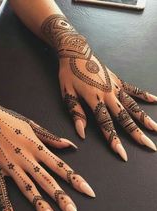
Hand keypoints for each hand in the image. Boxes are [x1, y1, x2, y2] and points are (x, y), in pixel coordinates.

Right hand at [0, 95, 95, 210]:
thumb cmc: (10, 118)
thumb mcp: (32, 124)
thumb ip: (51, 138)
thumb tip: (70, 145)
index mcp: (36, 146)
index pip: (60, 165)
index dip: (75, 179)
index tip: (88, 192)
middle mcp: (25, 158)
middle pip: (47, 181)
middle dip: (63, 199)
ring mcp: (10, 166)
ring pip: (28, 189)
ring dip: (41, 206)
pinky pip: (0, 190)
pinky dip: (5, 205)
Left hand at [41, 14, 156, 160]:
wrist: (75, 51)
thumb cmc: (69, 73)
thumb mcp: (67, 93)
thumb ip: (76, 113)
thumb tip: (81, 133)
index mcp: (94, 100)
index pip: (106, 125)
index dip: (113, 141)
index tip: (122, 154)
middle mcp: (108, 95)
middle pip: (124, 118)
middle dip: (136, 134)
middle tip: (150, 147)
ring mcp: (115, 87)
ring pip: (132, 106)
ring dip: (144, 119)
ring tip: (156, 130)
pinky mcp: (117, 79)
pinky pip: (132, 89)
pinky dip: (144, 95)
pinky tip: (155, 101)